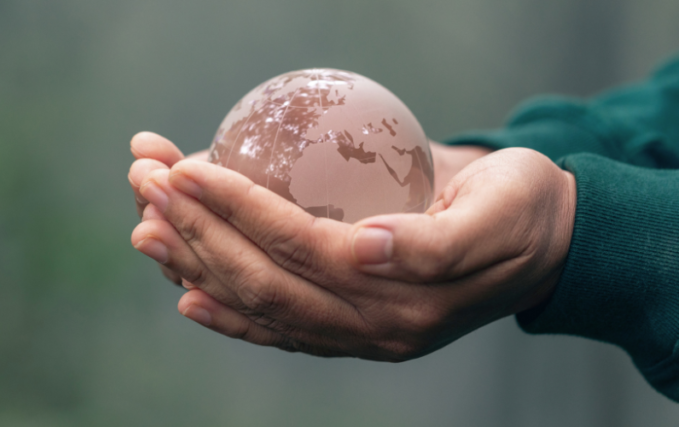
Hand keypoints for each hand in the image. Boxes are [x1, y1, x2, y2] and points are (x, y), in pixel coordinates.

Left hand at [130, 146, 574, 360]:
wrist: (546, 247)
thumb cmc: (524, 209)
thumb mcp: (502, 210)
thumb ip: (438, 241)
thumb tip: (368, 247)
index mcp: (407, 298)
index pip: (300, 247)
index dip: (237, 209)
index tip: (185, 169)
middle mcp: (372, 327)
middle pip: (262, 280)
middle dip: (196, 231)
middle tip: (147, 181)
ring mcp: (356, 334)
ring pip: (258, 303)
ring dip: (194, 263)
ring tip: (143, 225)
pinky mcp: (347, 329)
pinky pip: (276, 326)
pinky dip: (226, 312)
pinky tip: (183, 290)